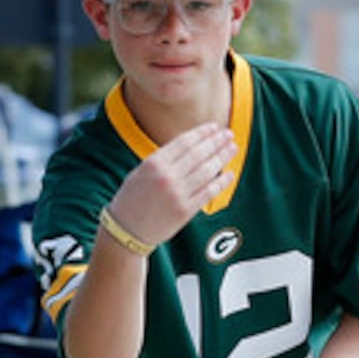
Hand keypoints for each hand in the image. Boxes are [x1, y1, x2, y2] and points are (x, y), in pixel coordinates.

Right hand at [106, 124, 237, 249]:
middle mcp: (167, 177)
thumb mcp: (141, 172)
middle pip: (198, 154)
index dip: (202, 133)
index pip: (184, 142)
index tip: (214, 127)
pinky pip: (208, 193)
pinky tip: (230, 174)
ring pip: (206, 171)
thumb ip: (164, 160)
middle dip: (216, 142)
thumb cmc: (132, 199)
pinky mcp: (185, 211)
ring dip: (222, 157)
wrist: (126, 230)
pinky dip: (221, 182)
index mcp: (154, 163)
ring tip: (232, 148)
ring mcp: (177, 194)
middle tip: (228, 134)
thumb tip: (191, 147)